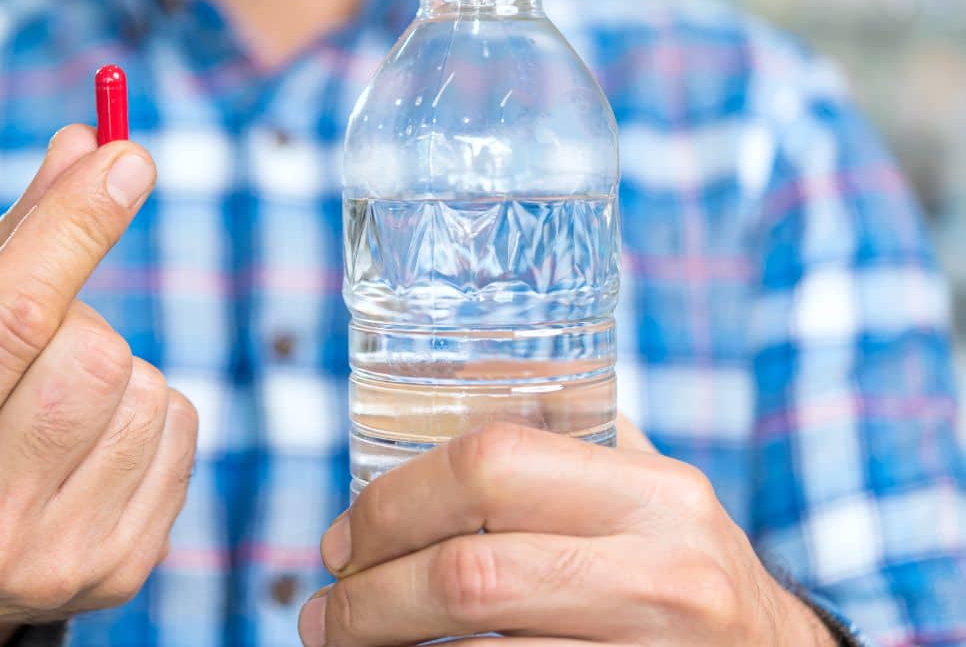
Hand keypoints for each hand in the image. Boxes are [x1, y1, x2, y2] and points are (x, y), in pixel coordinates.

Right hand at [0, 125, 197, 646]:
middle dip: (79, 319)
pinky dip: (146, 410)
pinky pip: (179, 431)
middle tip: (40, 344)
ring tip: (57, 404)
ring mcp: (53, 558)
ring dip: (114, 370)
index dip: (74, 227)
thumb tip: (88, 143)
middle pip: (92, 356)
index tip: (126, 158)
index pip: (11, 318)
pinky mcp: (119, 571)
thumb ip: (9, 243)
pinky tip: (93, 441)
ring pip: (142, 390)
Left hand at [301, 419, 835, 645]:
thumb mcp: (643, 493)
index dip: (390, 502)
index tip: (342, 537)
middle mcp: (666, 574)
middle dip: (367, 595)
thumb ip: (563, 443)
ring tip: (340, 644)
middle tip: (325, 607)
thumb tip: (434, 385)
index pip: (490, 465)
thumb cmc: (680, 566)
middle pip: (467, 574)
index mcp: (653, 493)